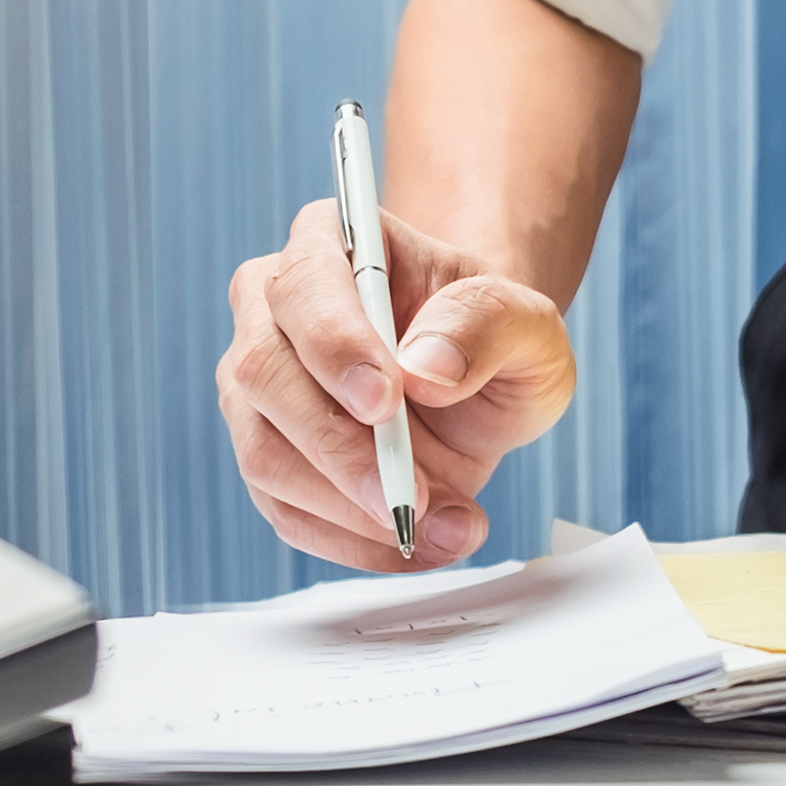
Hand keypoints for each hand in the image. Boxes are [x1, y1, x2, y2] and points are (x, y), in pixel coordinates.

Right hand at [219, 198, 578, 573]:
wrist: (475, 380)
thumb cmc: (491, 337)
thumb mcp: (527, 323)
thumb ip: (487, 326)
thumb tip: (425, 369)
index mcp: (328, 242)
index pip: (304, 287)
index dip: (335, 346)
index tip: (384, 402)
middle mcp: (272, 308)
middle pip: (265, 376)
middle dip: (339, 450)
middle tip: (410, 498)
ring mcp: (258, 386)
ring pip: (264, 454)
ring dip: (350, 510)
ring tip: (443, 528)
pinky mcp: (268, 454)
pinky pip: (286, 510)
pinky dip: (352, 541)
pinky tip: (417, 543)